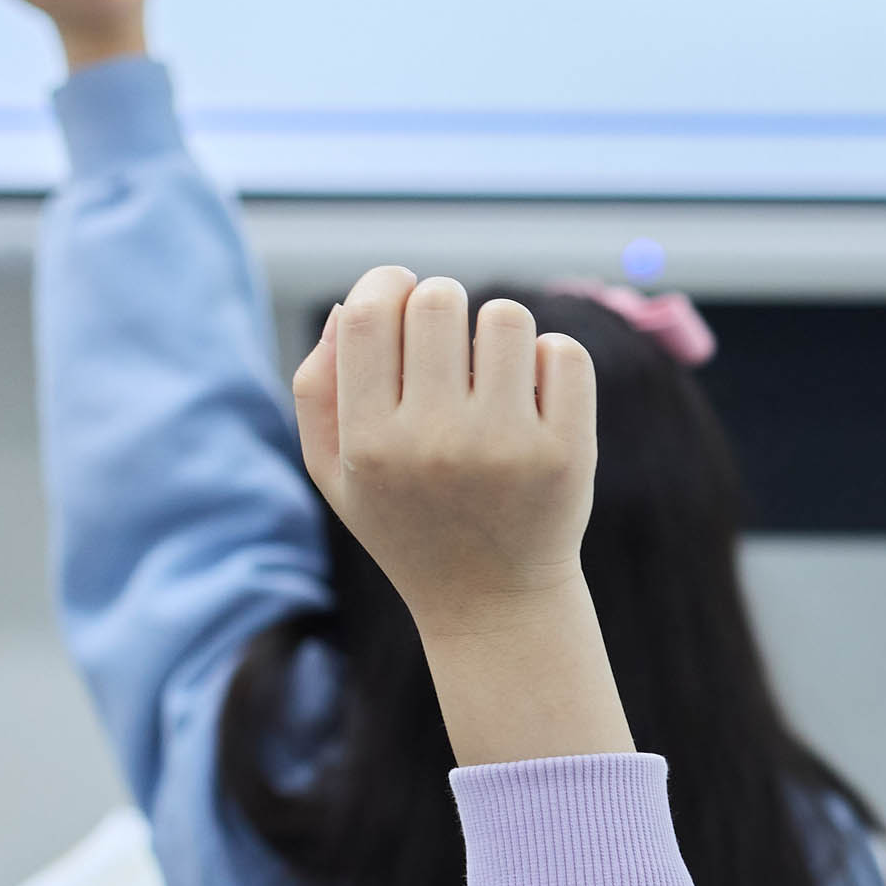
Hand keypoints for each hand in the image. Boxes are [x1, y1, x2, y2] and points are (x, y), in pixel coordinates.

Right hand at [288, 267, 629, 765]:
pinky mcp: (566, 453)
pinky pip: (563, 353)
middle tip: (448, 342)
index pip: (369, 315)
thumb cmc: (406, 520)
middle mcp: (434, 444)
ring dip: (498, 331)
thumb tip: (350, 304)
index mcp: (369, 444)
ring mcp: (506, 448)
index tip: (401, 295)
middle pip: (439, 302)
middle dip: (442, 303)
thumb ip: (318, 387)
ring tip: (490, 371)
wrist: (491, 603)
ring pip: (506, 317)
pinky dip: (550, 360)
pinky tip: (533, 395)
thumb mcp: (336, 471)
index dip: (385, 283)